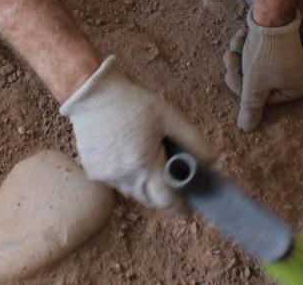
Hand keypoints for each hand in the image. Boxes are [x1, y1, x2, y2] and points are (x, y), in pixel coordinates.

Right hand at [60, 56, 214, 207]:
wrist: (90, 94)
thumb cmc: (132, 103)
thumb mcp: (168, 116)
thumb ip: (192, 140)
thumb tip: (212, 161)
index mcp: (144, 164)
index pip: (166, 201)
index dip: (180, 207)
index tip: (189, 208)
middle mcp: (124, 177)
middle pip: (149, 200)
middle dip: (163, 197)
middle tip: (173, 185)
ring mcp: (106, 176)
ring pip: (132, 193)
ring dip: (144, 187)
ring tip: (151, 168)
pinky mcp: (93, 172)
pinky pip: (116, 183)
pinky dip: (126, 178)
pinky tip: (128, 159)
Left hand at [223, 11, 302, 130]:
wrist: (272, 14)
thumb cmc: (266, 54)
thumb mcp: (254, 85)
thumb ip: (250, 108)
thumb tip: (246, 129)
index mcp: (294, 89)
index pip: (262, 100)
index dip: (243, 89)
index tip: (231, 75)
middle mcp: (293, 76)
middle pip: (257, 82)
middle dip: (239, 70)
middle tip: (229, 59)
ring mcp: (286, 59)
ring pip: (253, 65)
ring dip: (239, 55)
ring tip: (235, 45)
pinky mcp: (277, 44)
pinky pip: (257, 51)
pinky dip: (246, 45)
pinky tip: (242, 35)